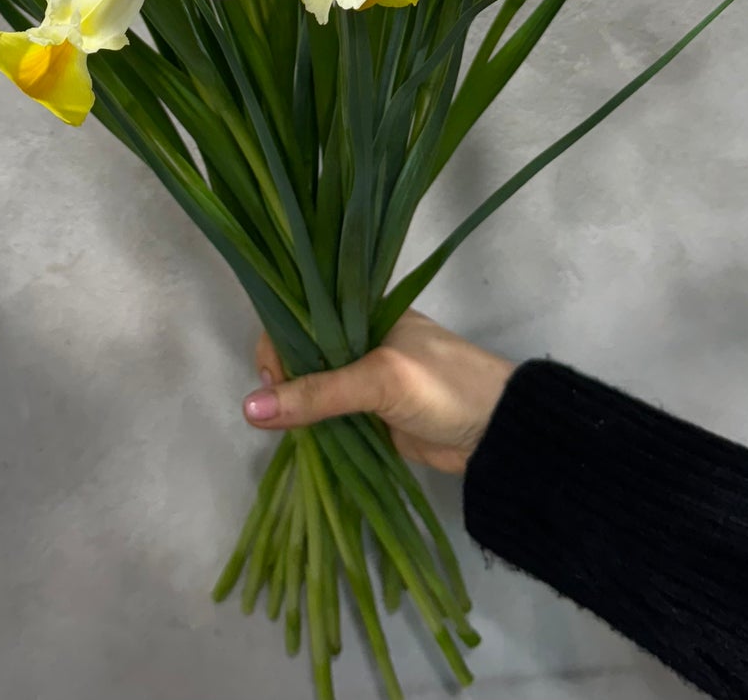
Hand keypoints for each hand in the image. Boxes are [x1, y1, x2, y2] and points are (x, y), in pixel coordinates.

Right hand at [241, 311, 514, 474]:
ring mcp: (364, 377)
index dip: (279, 342)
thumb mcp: (381, 379)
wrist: (497, 432)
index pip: (302, 314)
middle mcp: (359, 338)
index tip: (272, 379)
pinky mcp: (370, 413)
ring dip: (295, 405)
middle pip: (302, 351)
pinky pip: (328, 414)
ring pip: (312, 386)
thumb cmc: (445, 386)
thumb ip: (319, 393)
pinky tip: (298, 436)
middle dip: (283, 378)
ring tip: (285, 426)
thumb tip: (249, 409)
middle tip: (276, 408)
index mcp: (363, 311)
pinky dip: (312, 425)